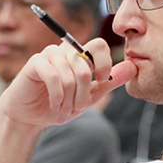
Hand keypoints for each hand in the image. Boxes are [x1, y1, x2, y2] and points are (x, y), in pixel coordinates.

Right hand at [0, 38, 137, 128]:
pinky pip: (54, 77)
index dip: (104, 63)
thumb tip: (133, 67)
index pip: (98, 45)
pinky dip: (57, 96)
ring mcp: (50, 54)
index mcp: (80, 55)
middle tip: (76, 109)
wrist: (29, 117)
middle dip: (84, 94)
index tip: (102, 80)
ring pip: (72, 74)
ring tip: (64, 111)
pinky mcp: (35, 62)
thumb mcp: (89, 96)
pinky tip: (55, 106)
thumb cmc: (59, 104)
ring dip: (70, 99)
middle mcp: (65, 50)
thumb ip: (109, 81)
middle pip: (85, 65)